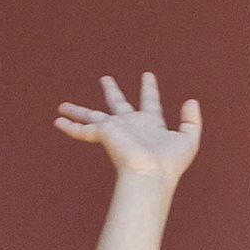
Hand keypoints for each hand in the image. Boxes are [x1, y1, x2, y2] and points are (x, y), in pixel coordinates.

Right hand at [54, 72, 200, 179]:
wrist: (152, 174)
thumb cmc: (170, 163)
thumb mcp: (189, 140)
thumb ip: (192, 121)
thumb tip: (192, 100)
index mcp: (150, 125)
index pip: (149, 103)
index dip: (149, 89)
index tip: (147, 76)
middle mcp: (131, 126)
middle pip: (118, 104)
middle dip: (113, 91)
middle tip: (106, 78)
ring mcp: (116, 130)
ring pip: (93, 116)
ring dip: (79, 110)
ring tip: (63, 104)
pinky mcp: (104, 134)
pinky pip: (84, 130)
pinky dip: (70, 126)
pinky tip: (58, 121)